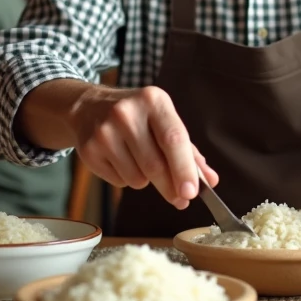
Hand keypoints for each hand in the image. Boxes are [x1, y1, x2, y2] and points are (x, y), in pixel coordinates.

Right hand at [72, 85, 217, 208]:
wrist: (89, 107)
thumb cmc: (137, 117)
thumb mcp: (164, 122)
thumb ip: (189, 152)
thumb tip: (210, 181)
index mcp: (153, 100)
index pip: (173, 139)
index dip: (184, 169)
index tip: (191, 192)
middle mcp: (126, 113)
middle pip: (155, 165)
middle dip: (170, 187)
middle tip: (180, 199)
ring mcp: (105, 131)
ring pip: (137, 179)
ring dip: (146, 181)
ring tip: (139, 162)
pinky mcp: (89, 149)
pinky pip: (119, 182)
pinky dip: (126, 179)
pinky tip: (121, 160)